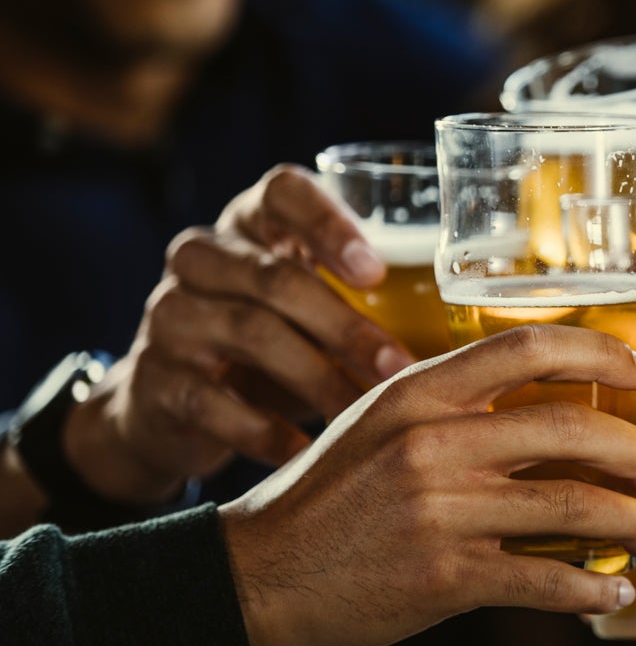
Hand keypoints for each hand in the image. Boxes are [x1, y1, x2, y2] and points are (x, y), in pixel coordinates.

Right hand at [66, 166, 415, 504]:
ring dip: (316, 379)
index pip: (282, 191)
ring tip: (363, 415)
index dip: (328, 225)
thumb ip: (367, 300)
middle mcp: (202, 257)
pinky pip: (213, 401)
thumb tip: (473, 329)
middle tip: (398, 368)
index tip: (375, 272)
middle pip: (275, 277)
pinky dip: (266, 430)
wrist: (171, 406)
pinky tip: (307, 454)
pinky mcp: (153, 377)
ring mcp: (171, 314)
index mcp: (250, 223)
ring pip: (248, 332)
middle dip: (345, 326)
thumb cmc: (275, 345)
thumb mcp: (311, 309)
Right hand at [221, 325, 635, 645]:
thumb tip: (544, 407)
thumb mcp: (377, 423)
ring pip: (575, 504)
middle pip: (572, 429)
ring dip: (632, 523)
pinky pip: (548, 578)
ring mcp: (442, 510)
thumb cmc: (326, 496)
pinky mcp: (446, 575)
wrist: (259, 574)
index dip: (600, 354)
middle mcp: (434, 442)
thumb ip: (450, 405)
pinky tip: (614, 589)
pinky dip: (594, 587)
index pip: (529, 347)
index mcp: (419, 392)